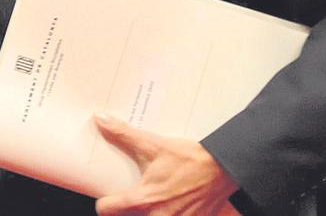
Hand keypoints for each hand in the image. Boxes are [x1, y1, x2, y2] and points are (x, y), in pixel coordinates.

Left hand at [93, 114, 239, 215]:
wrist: (224, 168)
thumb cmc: (189, 158)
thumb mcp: (154, 144)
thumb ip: (123, 134)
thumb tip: (100, 119)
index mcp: (143, 200)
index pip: (107, 210)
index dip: (104, 202)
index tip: (108, 196)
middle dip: (126, 211)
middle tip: (130, 198)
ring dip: (146, 214)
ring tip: (151, 202)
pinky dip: (168, 215)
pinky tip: (171, 205)